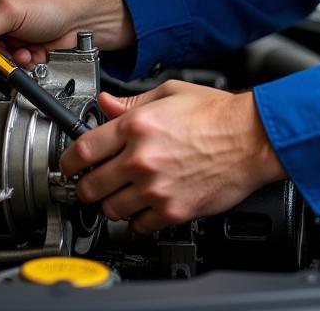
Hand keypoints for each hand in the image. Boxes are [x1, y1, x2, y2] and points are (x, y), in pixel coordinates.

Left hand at [59, 81, 285, 233]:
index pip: (81, 150)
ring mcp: (155, 188)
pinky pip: (138, 226)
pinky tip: (144, 206)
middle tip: (92, 182)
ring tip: (121, 194)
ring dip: (111, 204)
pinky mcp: (172, 210)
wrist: (252, 138)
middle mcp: (141, 158)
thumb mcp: (171, 93)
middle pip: (90, 185)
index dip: (67, 161)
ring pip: (110, 209)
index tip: (68, 165)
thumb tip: (106, 104)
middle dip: (86, 185)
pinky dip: (137, 220)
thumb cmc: (218, 114)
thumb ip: (133, 100)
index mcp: (137, 126)